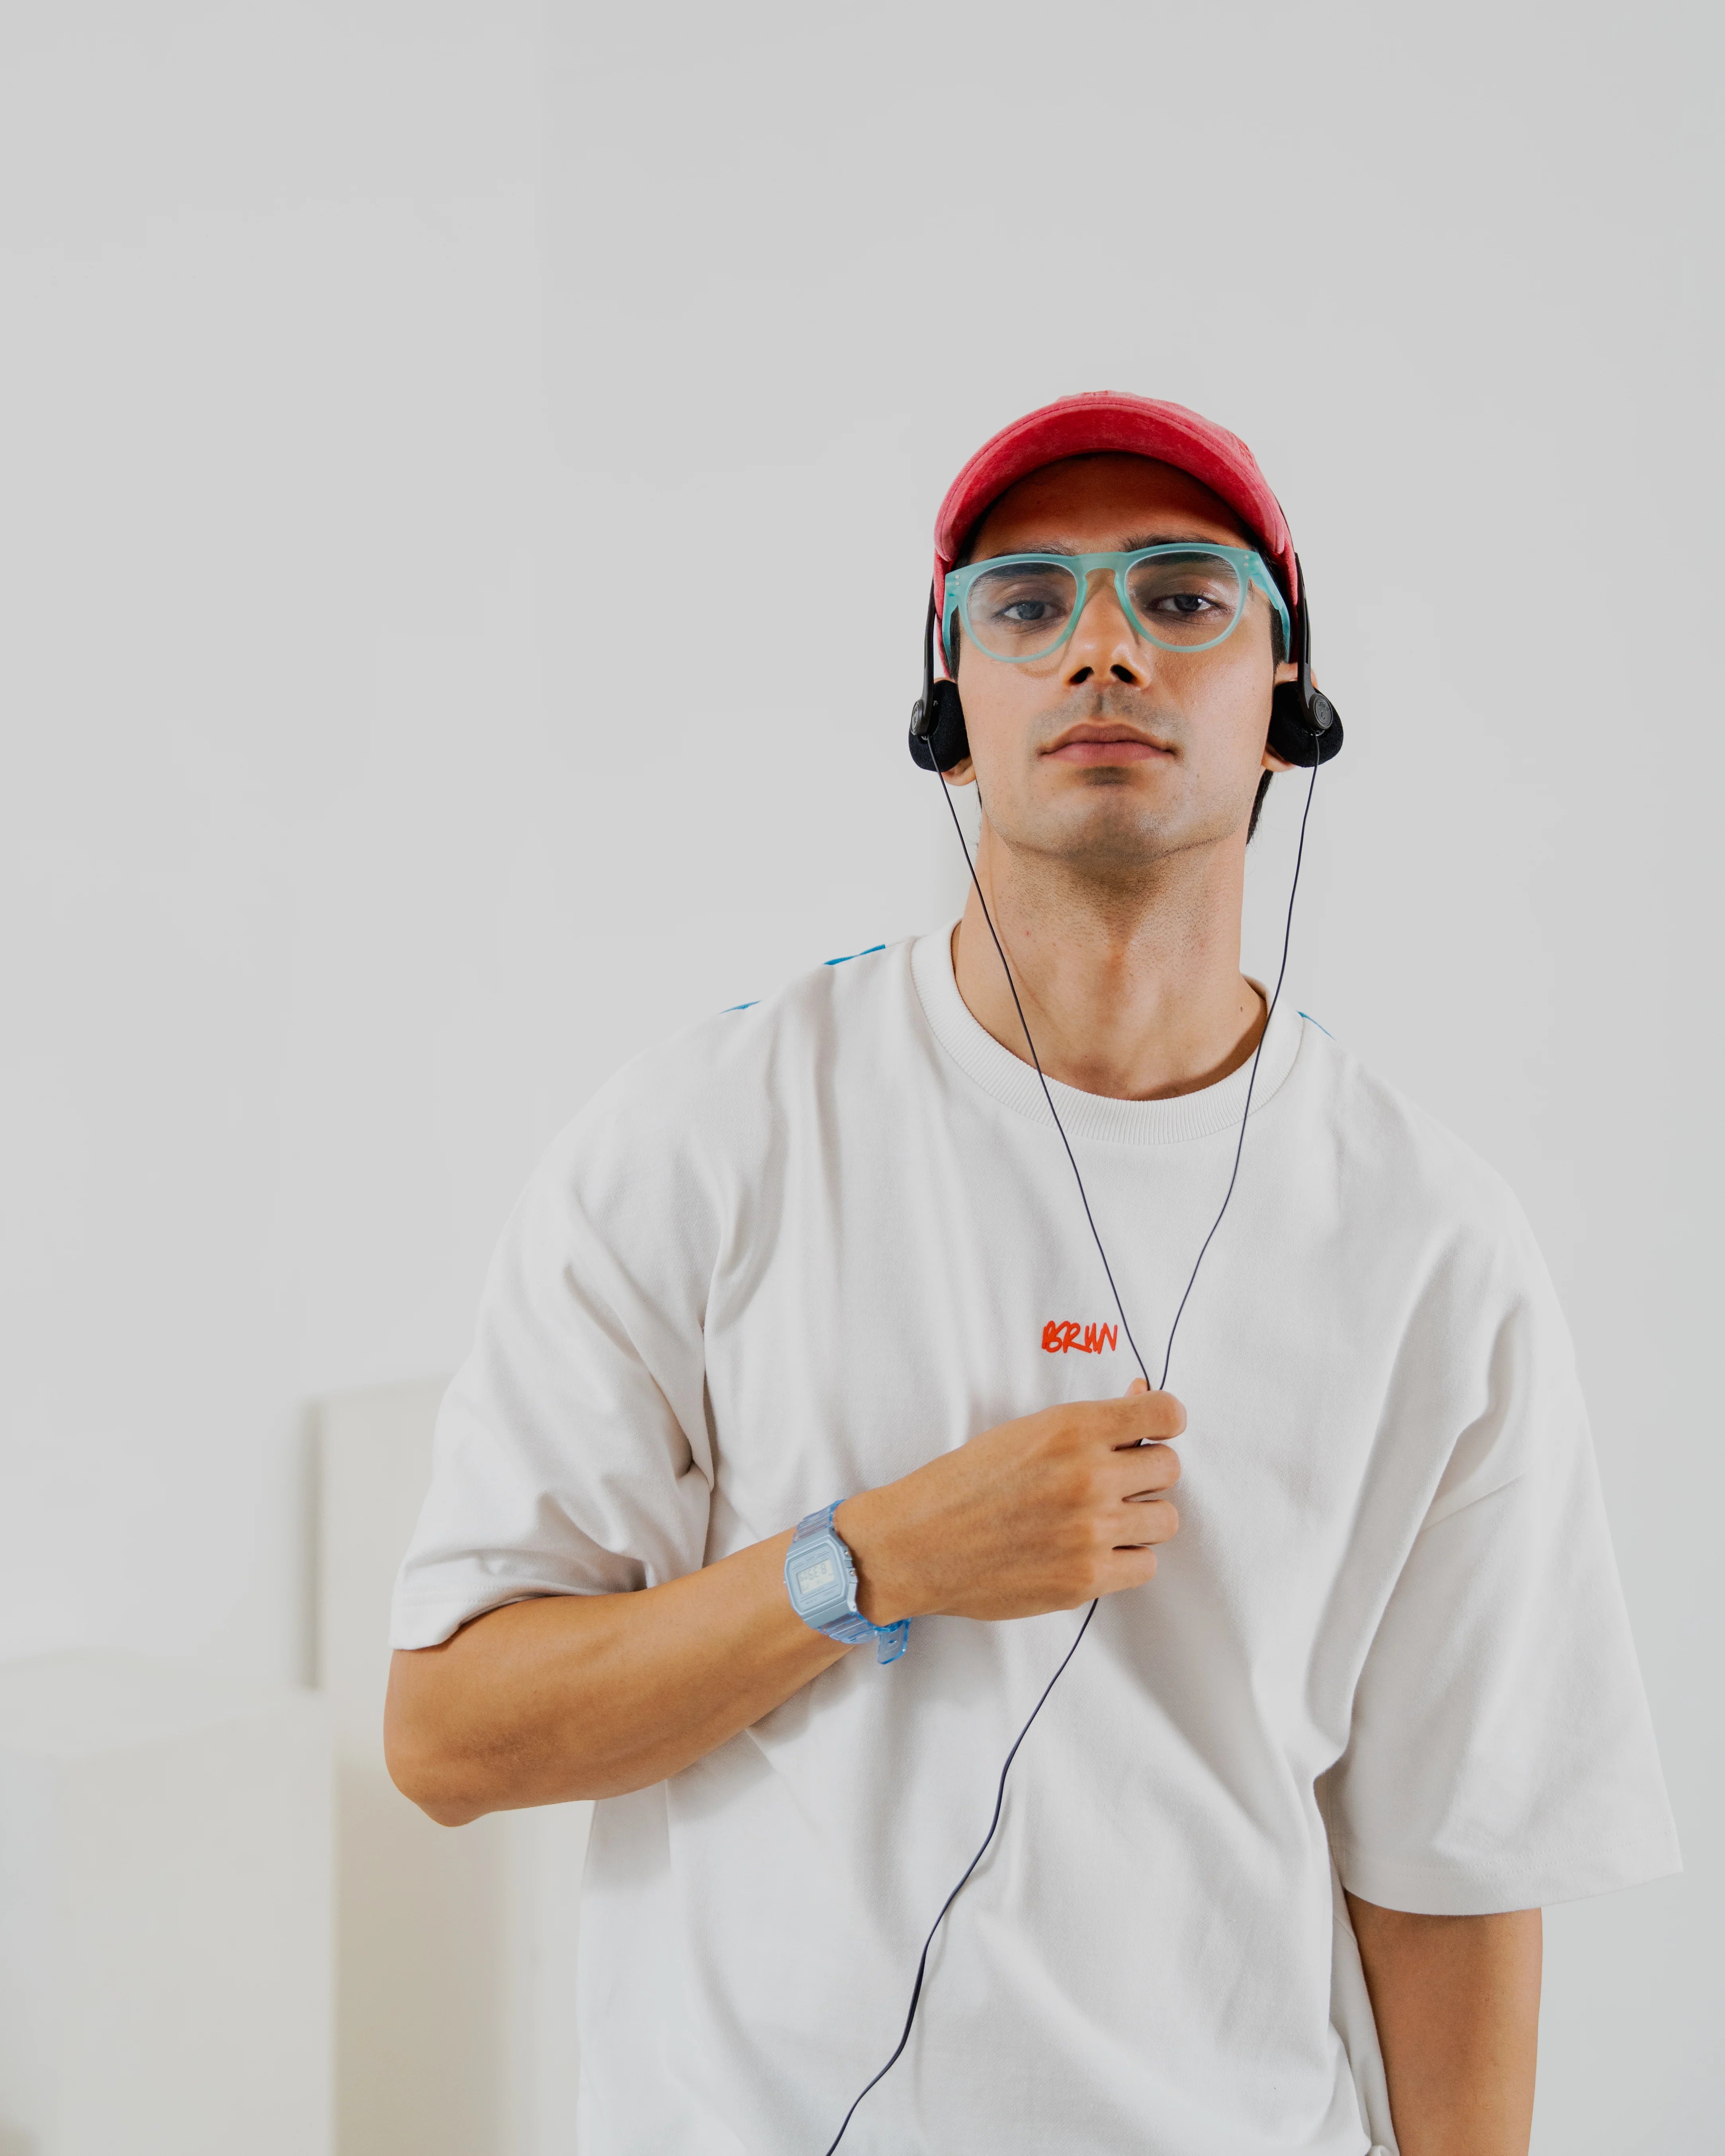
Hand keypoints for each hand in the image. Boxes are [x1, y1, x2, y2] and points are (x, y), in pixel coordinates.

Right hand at [837, 1379, 1183, 1624]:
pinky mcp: (1086, 1579)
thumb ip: (1088, 1425)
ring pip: (1166, 1520)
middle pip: (1169, 1469)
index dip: (1162, 1423)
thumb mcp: (1024, 1432)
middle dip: (1144, 1474)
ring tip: (1100, 1519)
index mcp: (1072, 1428)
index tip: (1149, 1434)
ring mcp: (1091, 1532)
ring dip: (1140, 1518)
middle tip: (1110, 1483)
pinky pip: (1145, 1565)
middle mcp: (1089, 1477)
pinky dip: (1125, 1559)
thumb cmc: (965, 1482)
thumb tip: (1141, 1399)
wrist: (916, 1544)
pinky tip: (1091, 1551)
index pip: (1166, 1414)